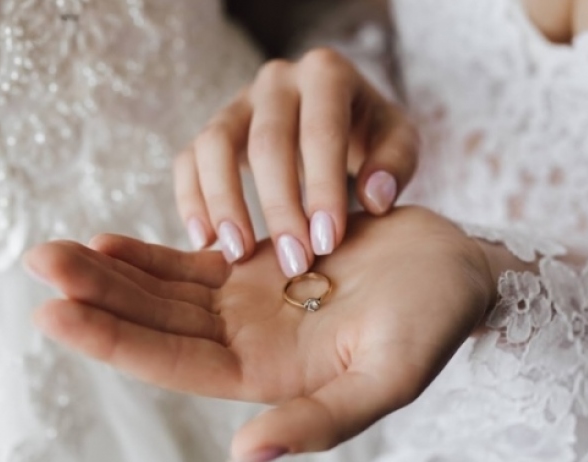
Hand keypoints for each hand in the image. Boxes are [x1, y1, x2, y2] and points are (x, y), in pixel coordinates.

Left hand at [25, 207, 492, 461]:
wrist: (454, 270)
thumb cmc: (433, 323)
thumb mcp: (389, 375)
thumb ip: (323, 419)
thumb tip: (245, 452)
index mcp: (270, 377)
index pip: (175, 363)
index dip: (114, 340)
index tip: (54, 311)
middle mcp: (248, 344)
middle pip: (158, 323)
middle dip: (97, 296)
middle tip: (39, 261)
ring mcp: (250, 305)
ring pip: (167, 291)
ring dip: (112, 272)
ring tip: (56, 250)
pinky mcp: (260, 266)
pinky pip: (194, 261)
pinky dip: (151, 254)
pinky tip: (109, 240)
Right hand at [174, 48, 417, 276]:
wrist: (341, 115)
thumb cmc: (372, 132)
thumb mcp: (398, 140)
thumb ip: (395, 165)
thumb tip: (375, 200)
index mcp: (326, 73)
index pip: (321, 131)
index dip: (322, 188)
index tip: (328, 243)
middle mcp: (277, 79)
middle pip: (267, 141)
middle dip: (280, 207)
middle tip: (294, 262)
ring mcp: (238, 101)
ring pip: (215, 145)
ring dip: (225, 203)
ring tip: (239, 255)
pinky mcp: (214, 129)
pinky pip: (189, 159)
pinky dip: (191, 199)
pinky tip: (205, 243)